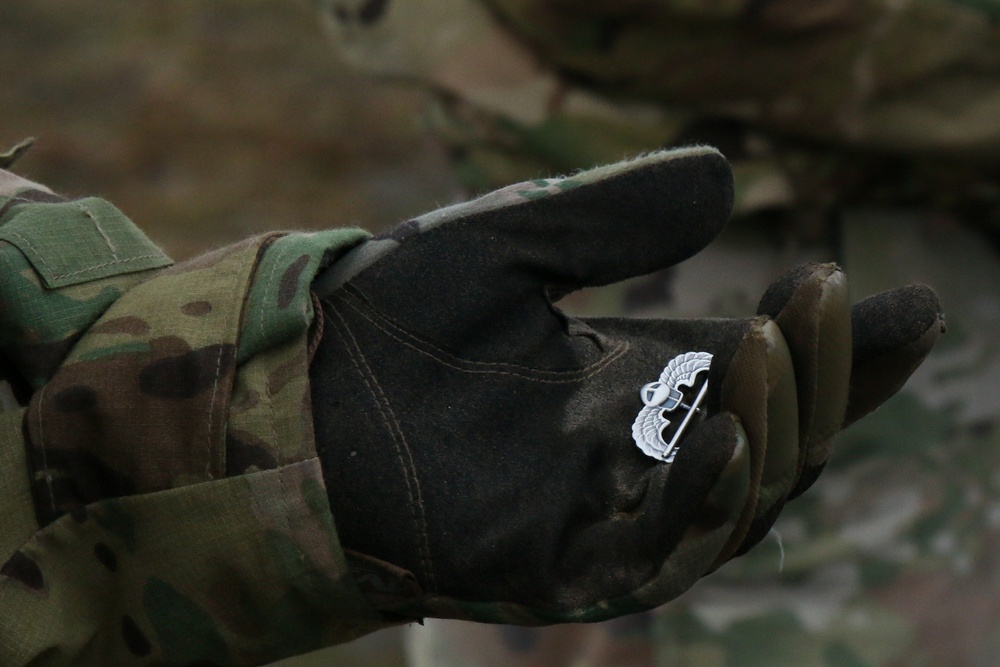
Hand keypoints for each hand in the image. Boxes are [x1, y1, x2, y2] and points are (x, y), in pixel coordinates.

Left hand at [309, 147, 942, 622]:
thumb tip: (725, 173)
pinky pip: (659, 548)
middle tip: (836, 293)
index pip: (759, 375)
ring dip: (774, 424)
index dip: (833, 349)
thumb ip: (612, 218)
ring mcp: (599, 513)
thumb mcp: (514, 243)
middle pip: (770, 438)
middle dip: (820, 376)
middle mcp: (630, 453)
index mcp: (628, 384)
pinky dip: (704, 497)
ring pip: (737, 499)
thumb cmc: (391, 316)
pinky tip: (724, 433)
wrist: (296, 380)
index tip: (906, 305)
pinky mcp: (557, 563)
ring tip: (767, 336)